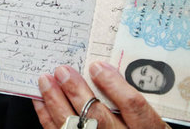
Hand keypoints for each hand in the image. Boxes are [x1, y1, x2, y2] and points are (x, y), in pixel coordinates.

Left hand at [33, 63, 168, 128]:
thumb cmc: (138, 128)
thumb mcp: (147, 117)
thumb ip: (130, 97)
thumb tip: (104, 69)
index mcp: (147, 128)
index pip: (132, 106)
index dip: (114, 85)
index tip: (97, 66)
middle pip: (98, 117)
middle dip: (77, 91)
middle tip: (62, 71)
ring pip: (74, 127)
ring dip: (56, 102)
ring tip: (46, 80)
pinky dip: (47, 117)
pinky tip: (41, 101)